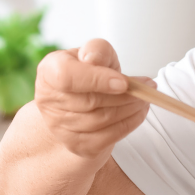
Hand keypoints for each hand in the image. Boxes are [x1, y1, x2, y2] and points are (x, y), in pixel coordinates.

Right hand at [35, 39, 151, 161]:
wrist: (82, 99)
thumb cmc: (89, 71)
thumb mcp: (94, 52)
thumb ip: (96, 49)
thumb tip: (93, 59)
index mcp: (49, 72)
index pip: (68, 77)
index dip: (97, 80)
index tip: (123, 82)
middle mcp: (48, 101)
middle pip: (90, 102)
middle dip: (124, 96)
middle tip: (147, 87)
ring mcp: (59, 127)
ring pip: (101, 121)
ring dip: (130, 109)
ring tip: (145, 98)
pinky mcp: (76, 145)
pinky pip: (107, 137)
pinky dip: (129, 124)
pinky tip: (139, 112)